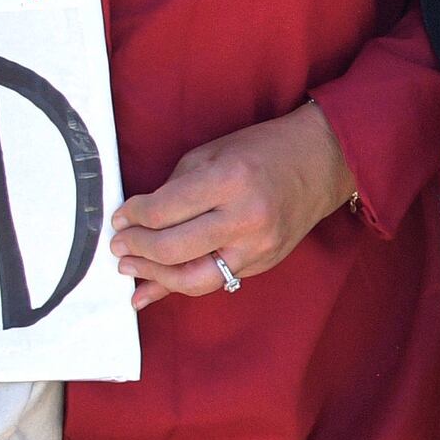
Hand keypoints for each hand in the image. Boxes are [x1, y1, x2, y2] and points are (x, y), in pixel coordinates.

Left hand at [112, 103, 349, 305]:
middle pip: (173, 249)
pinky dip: (181, 285)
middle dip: (136, 248)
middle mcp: (245, 218)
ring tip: (130, 268)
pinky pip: (215, 281)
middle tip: (118, 245)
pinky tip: (153, 288)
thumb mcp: (210, 155)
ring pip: (193, 279)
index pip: (162, 210)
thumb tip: (137, 223)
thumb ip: (174, 190)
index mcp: (228, 180)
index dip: (131, 216)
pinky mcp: (264, 263)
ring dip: (154, 277)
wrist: (322, 161)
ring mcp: (258, 247)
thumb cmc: (261, 151)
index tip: (119, 217)